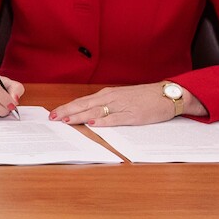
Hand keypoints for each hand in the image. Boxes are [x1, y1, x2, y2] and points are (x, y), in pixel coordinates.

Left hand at [49, 83, 207, 126]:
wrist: (166, 94)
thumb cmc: (142, 97)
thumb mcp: (120, 98)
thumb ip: (105, 104)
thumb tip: (87, 113)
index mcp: (107, 95)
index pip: (82, 101)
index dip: (67, 108)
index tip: (53, 113)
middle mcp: (111, 98)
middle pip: (84, 105)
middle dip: (67, 112)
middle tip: (52, 118)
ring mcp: (122, 107)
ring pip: (96, 111)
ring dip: (80, 116)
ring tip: (66, 121)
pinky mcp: (133, 115)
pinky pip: (115, 119)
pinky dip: (103, 121)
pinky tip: (93, 124)